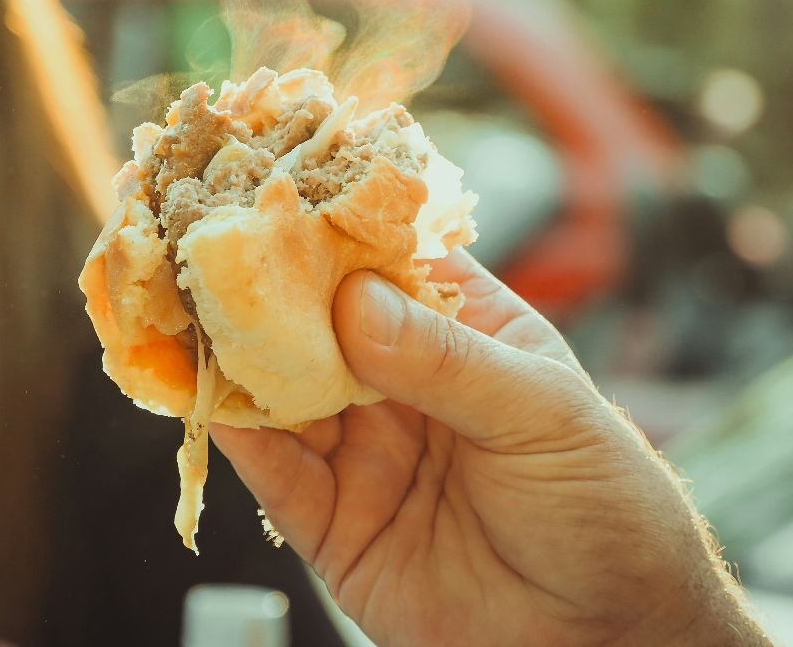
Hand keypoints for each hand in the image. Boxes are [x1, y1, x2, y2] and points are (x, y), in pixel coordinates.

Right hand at [212, 250, 772, 646]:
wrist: (610, 640)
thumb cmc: (610, 508)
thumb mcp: (544, 415)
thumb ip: (447, 361)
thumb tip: (353, 304)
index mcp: (467, 330)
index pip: (386, 261)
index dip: (330, 226)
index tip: (271, 191)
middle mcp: (405, 381)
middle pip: (317, 320)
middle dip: (261, 283)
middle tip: (203, 241)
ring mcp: (366, 451)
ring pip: (281, 390)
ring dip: (232, 351)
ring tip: (182, 306)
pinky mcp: (336, 526)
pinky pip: (272, 473)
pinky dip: (229, 433)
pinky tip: (200, 394)